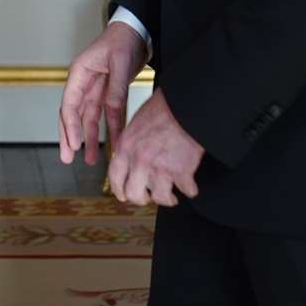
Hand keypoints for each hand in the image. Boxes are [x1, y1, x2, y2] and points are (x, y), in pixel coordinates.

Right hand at [58, 22, 146, 165]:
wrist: (137, 31)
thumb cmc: (123, 40)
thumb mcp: (120, 62)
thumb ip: (115, 88)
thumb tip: (111, 110)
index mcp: (79, 73)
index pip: (69, 104)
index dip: (70, 126)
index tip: (74, 144)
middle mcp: (83, 83)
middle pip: (72, 115)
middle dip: (70, 137)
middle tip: (67, 158)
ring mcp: (95, 89)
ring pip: (88, 118)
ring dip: (89, 138)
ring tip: (89, 160)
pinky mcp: (109, 92)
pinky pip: (107, 115)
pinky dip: (110, 129)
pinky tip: (114, 144)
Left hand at [108, 90, 204, 206]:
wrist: (186, 105)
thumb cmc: (163, 108)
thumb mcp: (135, 124)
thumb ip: (130, 144)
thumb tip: (128, 160)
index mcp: (125, 147)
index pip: (115, 178)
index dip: (119, 191)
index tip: (124, 196)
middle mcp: (140, 161)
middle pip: (134, 195)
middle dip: (142, 199)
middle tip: (149, 197)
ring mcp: (161, 168)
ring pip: (160, 198)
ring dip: (168, 199)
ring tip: (172, 196)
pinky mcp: (182, 172)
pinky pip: (187, 191)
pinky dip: (190, 189)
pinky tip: (190, 185)